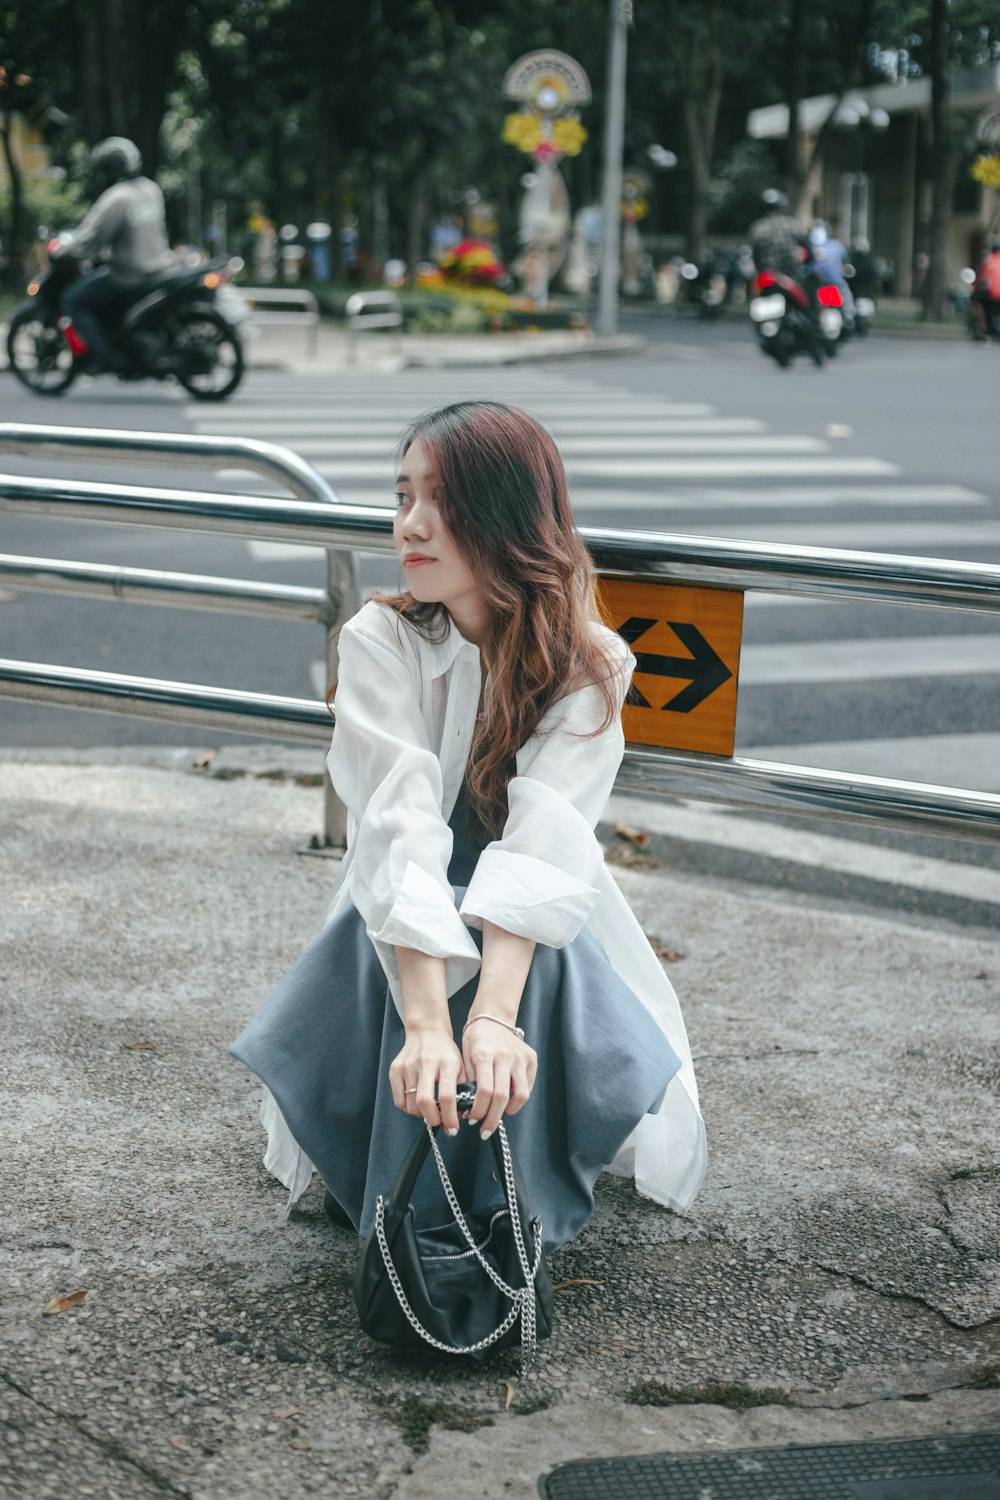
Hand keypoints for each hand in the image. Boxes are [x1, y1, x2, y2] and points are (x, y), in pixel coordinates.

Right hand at [389, 1027, 466, 1133]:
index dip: (450, 1117)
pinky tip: (417, 1104)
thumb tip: (460, 1118)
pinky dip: (408, 1108)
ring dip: (421, 1115)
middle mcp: (426, 1063)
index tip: (453, 1128)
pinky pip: (399, 1100)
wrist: (426, 1032)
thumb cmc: (446, 1053)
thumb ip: (463, 1090)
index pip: (447, 1096)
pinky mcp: (395, 1069)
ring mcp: (408, 1065)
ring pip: (410, 1104)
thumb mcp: (460, 1067)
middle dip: (433, 1119)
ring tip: (429, 1111)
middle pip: (424, 1101)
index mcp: (447, 1062)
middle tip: (439, 1122)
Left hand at [461, 1019, 537, 1139]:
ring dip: (508, 1112)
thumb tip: (467, 1109)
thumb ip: (468, 1082)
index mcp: (484, 1054)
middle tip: (485, 1131)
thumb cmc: (476, 1040)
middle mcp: (505, 1055)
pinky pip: (527, 1086)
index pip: (484, 1091)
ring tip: (498, 1117)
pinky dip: (518, 1100)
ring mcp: (520, 1057)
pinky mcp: (531, 1058)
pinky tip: (508, 1104)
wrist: (493, 1018)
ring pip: (520, 1094)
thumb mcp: (465, 1057)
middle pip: (502, 1096)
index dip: (479, 1110)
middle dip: (492, 1118)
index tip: (473, 1119)